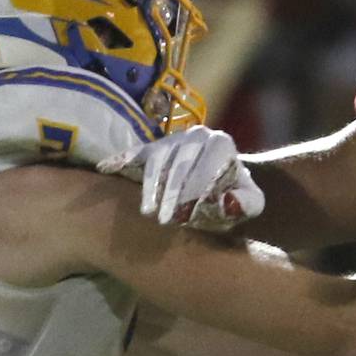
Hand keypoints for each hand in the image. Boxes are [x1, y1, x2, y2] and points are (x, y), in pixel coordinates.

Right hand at [98, 125, 264, 230]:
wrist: (217, 181)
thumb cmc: (232, 194)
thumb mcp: (250, 202)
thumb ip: (248, 203)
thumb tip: (229, 203)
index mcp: (221, 143)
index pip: (208, 163)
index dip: (199, 189)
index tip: (190, 215)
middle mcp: (196, 134)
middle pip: (180, 163)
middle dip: (173, 193)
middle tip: (166, 220)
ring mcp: (171, 140)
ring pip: (157, 159)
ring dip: (151, 187)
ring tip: (147, 212)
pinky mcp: (150, 147)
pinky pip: (134, 153)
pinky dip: (119, 160)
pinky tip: (105, 169)